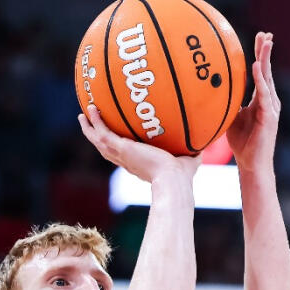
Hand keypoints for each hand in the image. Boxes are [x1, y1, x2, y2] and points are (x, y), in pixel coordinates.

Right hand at [79, 105, 200, 183]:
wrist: (173, 180)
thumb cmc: (182, 176)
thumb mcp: (189, 160)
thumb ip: (194, 152)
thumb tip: (206, 146)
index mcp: (137, 163)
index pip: (123, 154)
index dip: (116, 145)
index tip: (114, 137)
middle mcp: (126, 160)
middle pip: (104, 147)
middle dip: (96, 135)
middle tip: (89, 122)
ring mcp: (121, 155)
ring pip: (98, 140)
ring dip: (90, 127)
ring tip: (83, 114)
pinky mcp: (120, 148)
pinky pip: (102, 132)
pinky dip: (95, 122)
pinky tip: (91, 109)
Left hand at [225, 32, 279, 174]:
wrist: (252, 164)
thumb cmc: (241, 142)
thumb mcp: (229, 116)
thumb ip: (225, 102)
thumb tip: (207, 89)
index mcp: (260, 99)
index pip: (260, 73)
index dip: (260, 55)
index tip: (259, 38)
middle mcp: (268, 100)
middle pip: (267, 70)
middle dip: (266, 51)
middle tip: (266, 34)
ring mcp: (271, 107)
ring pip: (268, 78)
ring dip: (266, 60)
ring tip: (266, 44)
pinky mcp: (269, 116)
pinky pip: (264, 94)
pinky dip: (261, 80)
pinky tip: (257, 67)